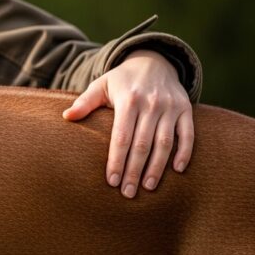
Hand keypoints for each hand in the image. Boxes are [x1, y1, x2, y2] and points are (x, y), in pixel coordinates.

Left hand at [62, 49, 193, 197]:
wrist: (153, 61)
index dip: (116, 161)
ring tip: (148, 187)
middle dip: (134, 171)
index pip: (121, 137)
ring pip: (165, 142)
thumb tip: (66, 117)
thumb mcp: (101, 85)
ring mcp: (170, 106)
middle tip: (128, 193)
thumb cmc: (121, 80)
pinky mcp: (186, 109)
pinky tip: (177, 171)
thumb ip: (85, 102)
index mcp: (127, 100)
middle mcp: (150, 104)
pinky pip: (188, 134)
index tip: (112, 181)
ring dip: (158, 167)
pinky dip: (185, 152)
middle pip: (142, 144)